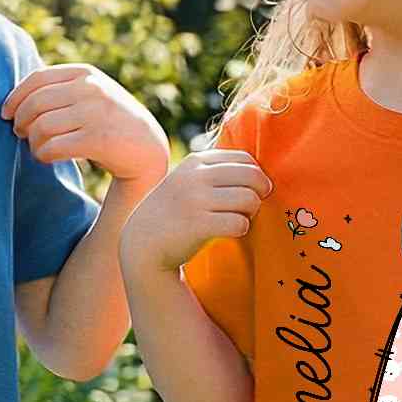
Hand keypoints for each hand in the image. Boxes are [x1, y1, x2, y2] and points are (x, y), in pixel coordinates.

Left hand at [1, 64, 169, 190]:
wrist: (147, 147)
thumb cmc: (109, 121)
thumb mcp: (91, 93)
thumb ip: (62, 88)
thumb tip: (16, 96)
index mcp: (85, 73)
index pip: (37, 79)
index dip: (15, 97)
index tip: (6, 113)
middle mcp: (91, 89)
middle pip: (35, 103)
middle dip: (20, 121)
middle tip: (20, 134)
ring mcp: (95, 113)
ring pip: (41, 127)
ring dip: (32, 142)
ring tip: (37, 148)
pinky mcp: (97, 139)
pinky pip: (53, 147)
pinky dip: (42, 155)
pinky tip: (47, 157)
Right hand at [122, 149, 271, 273]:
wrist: (142, 242)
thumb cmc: (173, 212)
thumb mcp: (186, 181)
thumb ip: (214, 171)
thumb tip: (258, 170)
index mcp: (195, 161)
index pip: (244, 159)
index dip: (256, 176)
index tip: (252, 190)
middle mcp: (195, 177)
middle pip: (252, 176)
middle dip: (260, 193)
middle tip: (251, 207)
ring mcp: (195, 200)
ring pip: (249, 199)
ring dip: (251, 212)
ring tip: (240, 219)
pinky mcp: (198, 225)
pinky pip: (239, 223)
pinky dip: (242, 229)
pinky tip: (231, 232)